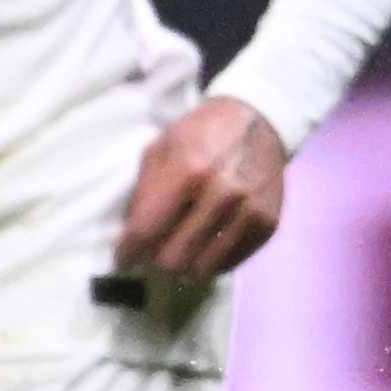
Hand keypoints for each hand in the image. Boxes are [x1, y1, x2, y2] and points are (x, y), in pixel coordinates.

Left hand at [115, 98, 288, 283]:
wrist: (260, 120)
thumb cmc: (202, 133)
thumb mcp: (161, 148)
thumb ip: (144, 192)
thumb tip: (131, 238)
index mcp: (190, 170)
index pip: (147, 230)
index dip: (127, 252)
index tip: (123, 260)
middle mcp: (224, 194)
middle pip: (174, 258)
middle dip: (155, 260)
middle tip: (152, 252)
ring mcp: (250, 212)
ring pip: (202, 269)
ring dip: (185, 266)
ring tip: (179, 250)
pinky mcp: (268, 224)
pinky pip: (229, 264)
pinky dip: (211, 260)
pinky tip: (205, 243)